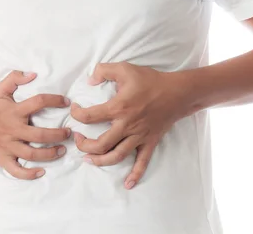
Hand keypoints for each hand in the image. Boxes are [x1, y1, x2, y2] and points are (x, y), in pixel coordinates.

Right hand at [0, 70, 71, 179]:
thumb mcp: (0, 90)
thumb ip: (15, 78)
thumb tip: (33, 74)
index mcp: (14, 112)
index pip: (38, 102)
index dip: (55, 100)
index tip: (67, 102)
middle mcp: (13, 129)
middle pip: (40, 135)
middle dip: (58, 135)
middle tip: (69, 134)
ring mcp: (8, 146)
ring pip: (33, 154)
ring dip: (50, 154)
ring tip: (62, 150)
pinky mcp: (3, 159)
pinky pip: (17, 171)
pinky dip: (29, 174)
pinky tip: (41, 172)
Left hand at [70, 62, 183, 189]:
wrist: (178, 92)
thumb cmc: (151, 80)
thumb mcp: (125, 68)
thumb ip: (103, 70)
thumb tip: (89, 80)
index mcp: (119, 107)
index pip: (90, 117)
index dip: (77, 115)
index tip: (74, 111)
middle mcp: (127, 125)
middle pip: (100, 144)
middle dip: (84, 145)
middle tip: (77, 140)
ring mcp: (139, 136)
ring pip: (117, 156)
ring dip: (100, 161)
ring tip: (89, 159)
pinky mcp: (150, 142)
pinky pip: (142, 162)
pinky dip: (135, 175)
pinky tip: (127, 184)